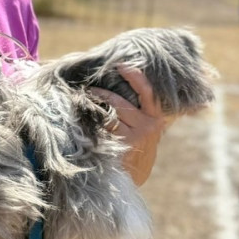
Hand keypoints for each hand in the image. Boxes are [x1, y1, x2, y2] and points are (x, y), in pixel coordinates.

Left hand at [90, 65, 170, 186]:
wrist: (136, 173)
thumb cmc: (138, 142)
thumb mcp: (147, 125)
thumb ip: (141, 108)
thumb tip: (124, 81)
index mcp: (156, 117)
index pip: (147, 92)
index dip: (135, 76)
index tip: (120, 65)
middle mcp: (147, 126)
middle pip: (119, 103)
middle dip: (101, 94)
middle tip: (88, 89)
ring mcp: (134, 137)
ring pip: (108, 116)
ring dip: (93, 109)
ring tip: (82, 102)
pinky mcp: (120, 146)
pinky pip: (102, 130)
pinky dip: (92, 124)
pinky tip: (84, 121)